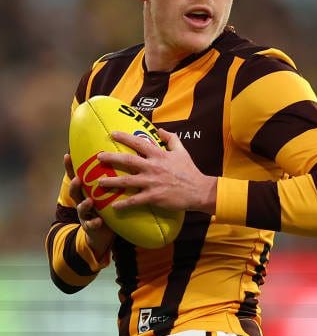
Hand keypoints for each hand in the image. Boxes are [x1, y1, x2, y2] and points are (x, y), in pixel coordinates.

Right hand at [64, 154, 114, 258]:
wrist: (102, 233)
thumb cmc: (106, 208)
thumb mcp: (106, 193)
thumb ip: (109, 179)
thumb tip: (119, 157)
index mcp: (86, 191)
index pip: (76, 176)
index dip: (70, 167)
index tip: (67, 155)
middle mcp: (82, 201)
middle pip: (75, 191)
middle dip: (74, 185)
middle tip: (78, 179)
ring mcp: (85, 214)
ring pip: (81, 208)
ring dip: (84, 204)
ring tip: (89, 201)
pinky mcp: (91, 226)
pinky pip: (91, 224)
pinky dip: (94, 222)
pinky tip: (98, 221)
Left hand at [97, 129, 216, 213]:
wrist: (199, 190)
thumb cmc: (190, 171)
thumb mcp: (182, 151)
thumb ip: (171, 138)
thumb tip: (160, 129)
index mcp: (159, 155)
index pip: (138, 143)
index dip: (124, 137)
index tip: (112, 134)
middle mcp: (152, 167)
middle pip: (127, 160)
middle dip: (111, 158)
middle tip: (98, 157)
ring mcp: (152, 182)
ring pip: (127, 181)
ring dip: (112, 182)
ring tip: (99, 182)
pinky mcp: (153, 197)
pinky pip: (135, 200)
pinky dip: (123, 204)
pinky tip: (114, 206)